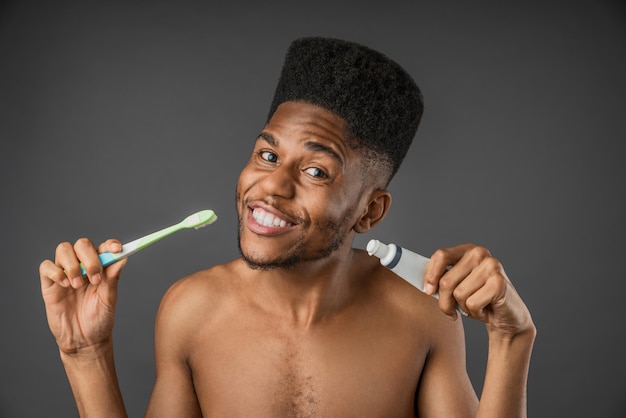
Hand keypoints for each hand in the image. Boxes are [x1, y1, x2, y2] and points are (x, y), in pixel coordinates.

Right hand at [39, 238, 127, 354]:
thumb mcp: (109, 298)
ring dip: (72, 265)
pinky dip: (56, 272)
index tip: (117, 249)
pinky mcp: (50, 284)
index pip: (104, 247)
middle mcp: (83, 266)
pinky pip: (46, 266)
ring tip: (77, 286)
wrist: (84, 340)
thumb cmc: (99, 319)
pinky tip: (65, 286)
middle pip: (82, 244)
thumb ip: (113, 277)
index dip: (110, 244)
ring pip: (63, 250)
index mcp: (100, 268)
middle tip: (95, 278)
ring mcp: (65, 274)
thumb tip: (122, 257)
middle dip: (89, 258)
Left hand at [424, 244, 533, 338]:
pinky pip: (472, 303)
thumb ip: (441, 279)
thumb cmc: (478, 300)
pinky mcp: (499, 282)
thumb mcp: (456, 286)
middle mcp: (479, 253)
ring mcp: (491, 266)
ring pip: (459, 294)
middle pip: (446, 280)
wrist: (507, 317)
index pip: (441, 256)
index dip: (431, 276)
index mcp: (467, 250)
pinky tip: (484, 309)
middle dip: (445, 302)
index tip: (428, 291)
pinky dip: (475, 312)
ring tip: (474, 306)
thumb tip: (424, 284)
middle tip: (451, 310)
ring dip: (463, 308)